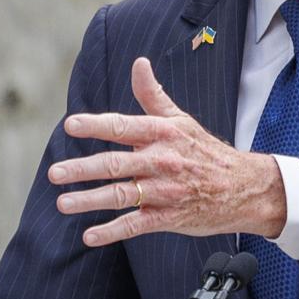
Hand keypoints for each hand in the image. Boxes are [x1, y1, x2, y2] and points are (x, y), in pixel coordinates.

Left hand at [50, 58, 287, 245]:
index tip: (71, 125)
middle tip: (54, 173)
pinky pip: (136, 224)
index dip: (95, 125)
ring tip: (62, 203)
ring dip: (90, 200)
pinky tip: (90, 236)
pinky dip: (112, 231)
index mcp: (162, 134)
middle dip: (82, 169)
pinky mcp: (168, 217)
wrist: (244, 188)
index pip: (123, 126)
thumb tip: (138, 63)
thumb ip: (152, 95)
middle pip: (115, 164)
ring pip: (121, 195)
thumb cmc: (206, 151)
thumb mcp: (181, 120)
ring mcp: (164, 191)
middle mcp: (161, 161)